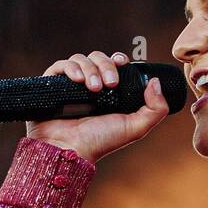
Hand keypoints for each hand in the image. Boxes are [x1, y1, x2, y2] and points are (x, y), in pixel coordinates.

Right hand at [25, 51, 169, 162]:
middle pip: (98, 58)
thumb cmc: (100, 142)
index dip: (118, 60)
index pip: (113, 64)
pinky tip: (77, 80)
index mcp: (108, 92)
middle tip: (109, 84)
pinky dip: (70, 68)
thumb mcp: (135, 127)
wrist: (70, 149)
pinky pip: (60, 66)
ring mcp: (70, 85)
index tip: (122, 64)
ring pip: (80, 59)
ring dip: (90, 69)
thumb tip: (156, 82)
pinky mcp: (52, 85)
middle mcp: (89, 85)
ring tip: (93, 89)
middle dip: (106, 65)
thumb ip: (155, 109)